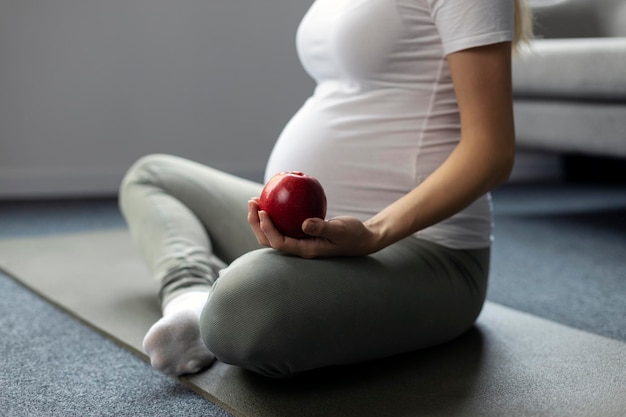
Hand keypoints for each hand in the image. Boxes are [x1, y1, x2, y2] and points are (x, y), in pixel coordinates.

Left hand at [247, 199, 380, 257]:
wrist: (362, 238)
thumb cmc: (353, 234)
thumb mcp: (341, 229)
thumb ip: (323, 227)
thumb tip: (304, 224)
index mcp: (305, 250)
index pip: (279, 242)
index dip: (267, 229)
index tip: (262, 211)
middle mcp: (299, 247)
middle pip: (269, 240)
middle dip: (256, 223)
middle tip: (252, 202)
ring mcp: (299, 241)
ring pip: (273, 232)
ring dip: (260, 219)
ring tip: (256, 200)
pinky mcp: (301, 233)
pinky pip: (283, 224)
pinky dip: (275, 213)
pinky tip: (274, 197)